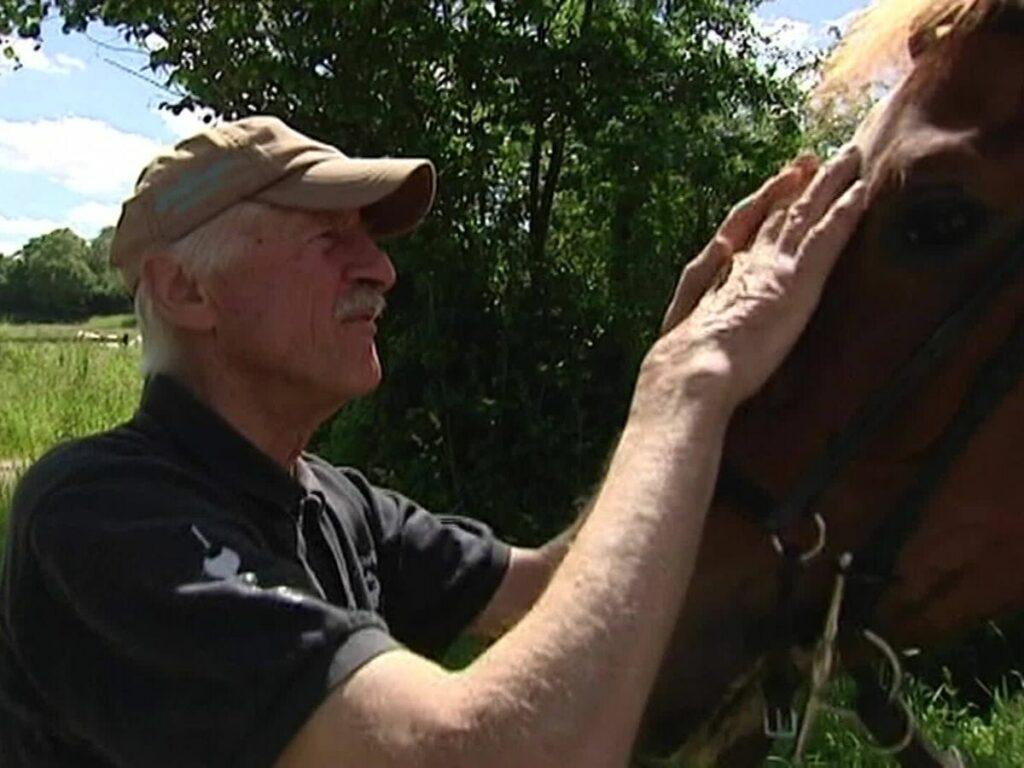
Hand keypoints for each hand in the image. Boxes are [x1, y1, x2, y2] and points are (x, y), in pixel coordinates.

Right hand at [637, 145, 866, 420]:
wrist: (694, 365)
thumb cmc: (687, 364)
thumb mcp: (688, 329)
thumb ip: (701, 309)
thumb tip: (708, 297)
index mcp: (721, 273)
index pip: (746, 229)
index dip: (761, 205)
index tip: (772, 186)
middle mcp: (748, 259)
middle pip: (776, 212)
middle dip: (793, 183)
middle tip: (810, 156)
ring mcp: (775, 264)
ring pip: (805, 211)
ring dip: (827, 182)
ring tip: (847, 156)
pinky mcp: (800, 277)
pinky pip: (828, 235)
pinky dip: (846, 210)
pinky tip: (863, 191)